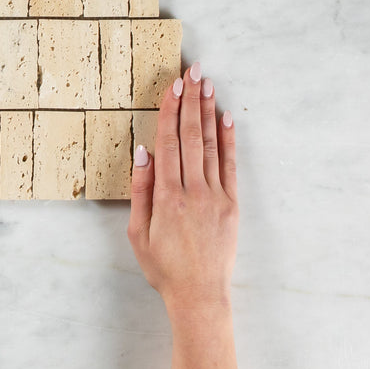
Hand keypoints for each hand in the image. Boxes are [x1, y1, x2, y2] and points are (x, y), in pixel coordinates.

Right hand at [127, 63, 238, 316]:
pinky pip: (230, 165)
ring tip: (208, 85)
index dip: (171, 111)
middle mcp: (193, 191)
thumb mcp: (138, 232)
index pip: (169, 142)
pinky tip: (226, 118)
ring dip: (209, 112)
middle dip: (191, 101)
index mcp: (167, 196)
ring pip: (212, 145)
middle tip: (193, 72)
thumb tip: (144, 152)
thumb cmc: (163, 266)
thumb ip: (140, 190)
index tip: (174, 86)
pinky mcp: (231, 205)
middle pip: (192, 136)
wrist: (199, 296)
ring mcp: (216, 196)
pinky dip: (229, 140)